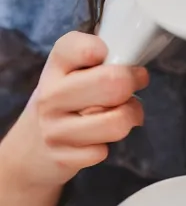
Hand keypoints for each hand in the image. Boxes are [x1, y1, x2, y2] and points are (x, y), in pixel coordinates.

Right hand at [3, 32, 148, 186]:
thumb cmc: (65, 103)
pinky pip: (103, 152)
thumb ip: (101, 61)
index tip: (120, 62)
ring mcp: (54, 128)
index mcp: (57, 65)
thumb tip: (136, 63)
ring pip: (116, 122)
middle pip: (112, 83)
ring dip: (130, 118)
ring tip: (124, 115)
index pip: (87, 47)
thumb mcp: (72, 72)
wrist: (29, 148)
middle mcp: (51, 94)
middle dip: (133, 85)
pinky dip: (107, 147)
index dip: (114, 53)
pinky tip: (97, 140)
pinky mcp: (62, 157)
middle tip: (134, 87)